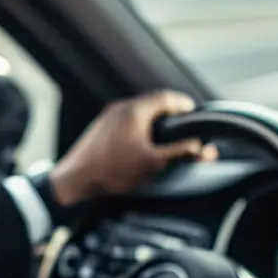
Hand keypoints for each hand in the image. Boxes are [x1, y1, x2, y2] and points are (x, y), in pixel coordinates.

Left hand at [47, 91, 218, 206]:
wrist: (75, 180)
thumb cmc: (111, 171)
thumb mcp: (153, 163)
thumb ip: (180, 153)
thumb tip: (201, 148)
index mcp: (135, 110)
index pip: (167, 98)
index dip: (184, 104)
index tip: (194, 112)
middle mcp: (120, 107)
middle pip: (153, 102)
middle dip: (170, 111)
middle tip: (184, 121)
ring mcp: (108, 116)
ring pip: (139, 110)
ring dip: (154, 118)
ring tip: (166, 132)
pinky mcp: (101, 127)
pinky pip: (127, 119)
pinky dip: (140, 124)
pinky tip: (143, 141)